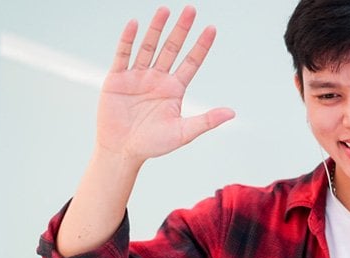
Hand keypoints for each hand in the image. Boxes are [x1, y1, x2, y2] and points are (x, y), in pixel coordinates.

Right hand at [95, 6, 233, 163]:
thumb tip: (232, 113)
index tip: (212, 29)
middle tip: (191, 9)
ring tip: (165, 10)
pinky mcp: (117, 79)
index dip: (201, 46)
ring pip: (149, 47)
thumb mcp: (183, 132)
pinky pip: (123, 55)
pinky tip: (134, 24)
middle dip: (181, 30)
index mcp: (174, 89)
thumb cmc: (153, 144)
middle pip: (172, 48)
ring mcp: (137, 76)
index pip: (191, 62)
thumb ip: (206, 121)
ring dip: (156, 29)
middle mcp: (157, 78)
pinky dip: (128, 40)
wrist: (122, 151)